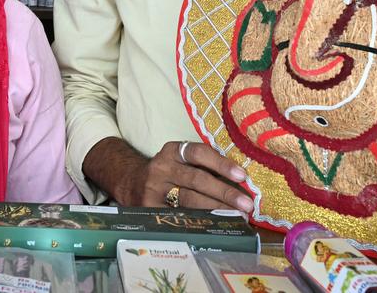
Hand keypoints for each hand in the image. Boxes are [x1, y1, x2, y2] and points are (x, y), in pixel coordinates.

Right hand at [121, 140, 253, 211]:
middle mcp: (161, 168)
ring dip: (216, 208)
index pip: (198, 154)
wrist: (129, 181)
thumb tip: (241, 180)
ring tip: (236, 216)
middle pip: (197, 179)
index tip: (241, 176)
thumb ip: (203, 165)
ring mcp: (154, 189)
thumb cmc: (167, 173)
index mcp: (172, 151)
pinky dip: (199, 221)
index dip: (221, 164)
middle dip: (225, 192)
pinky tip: (214, 225)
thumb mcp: (179, 160)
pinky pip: (178, 216)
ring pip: (189, 199)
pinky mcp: (150, 209)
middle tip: (247, 204)